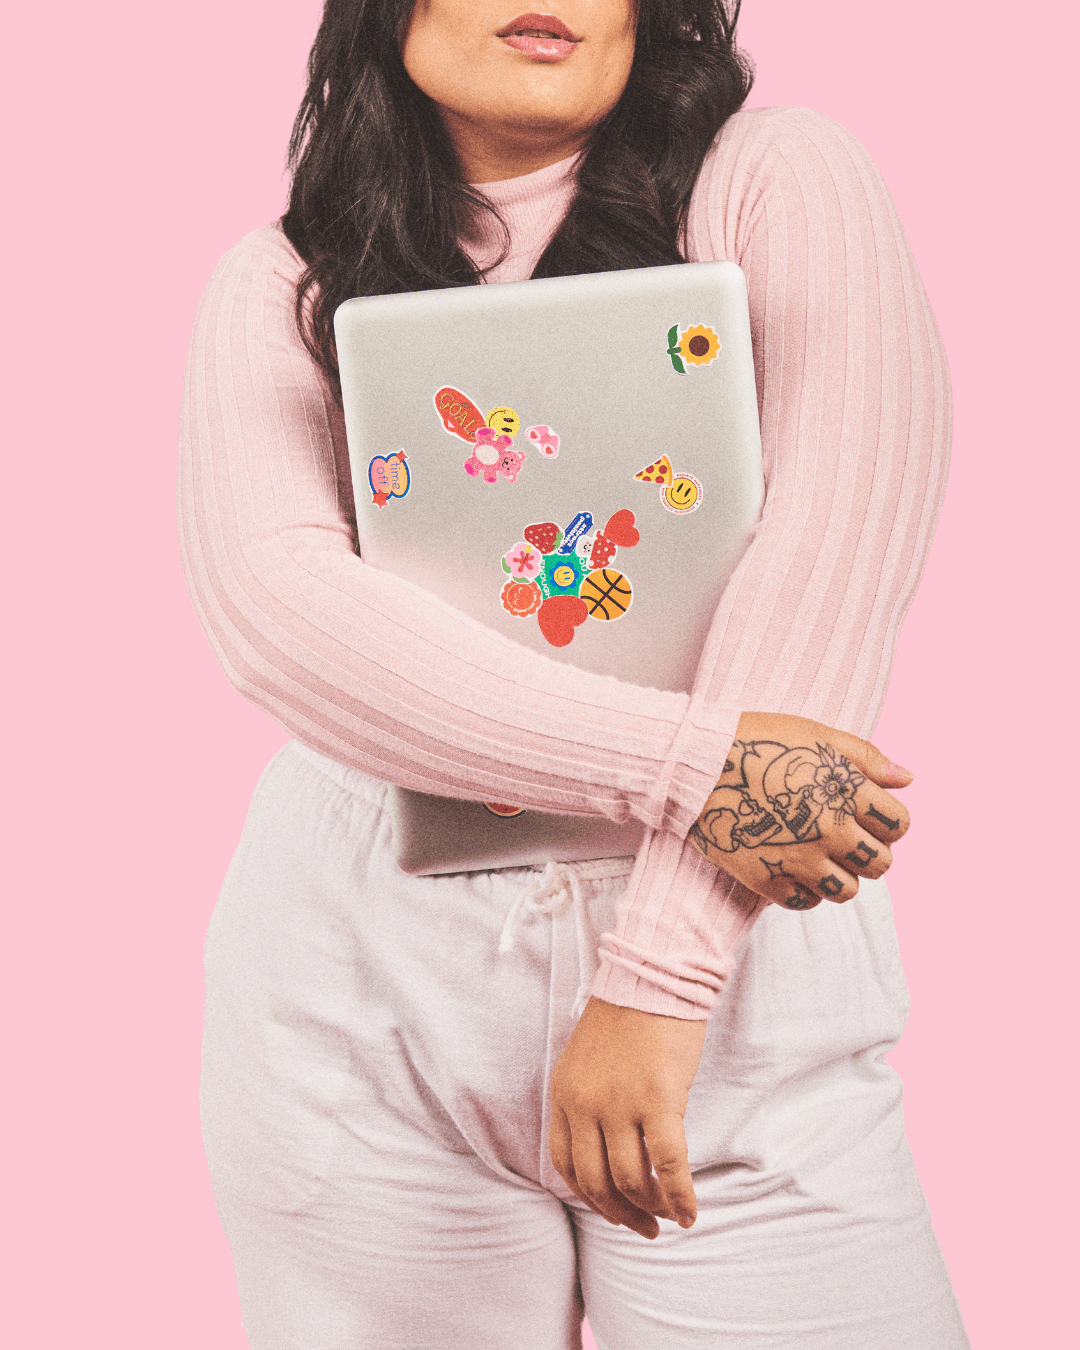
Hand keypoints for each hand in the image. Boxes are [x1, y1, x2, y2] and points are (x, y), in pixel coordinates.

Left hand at [549, 997, 704, 1238]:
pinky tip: (691, 1211)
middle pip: (595, 1181)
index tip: (613, 1210)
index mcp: (565, 1093)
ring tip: (670, 1218)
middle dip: (621, 1214)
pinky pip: (668, 1164)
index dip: (590, 1197)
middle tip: (645, 1228)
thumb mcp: (588, 1059)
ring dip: (652, 1209)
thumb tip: (608, 1148)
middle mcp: (586, 1103)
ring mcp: (620, 1103)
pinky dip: (680, 1195)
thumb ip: (589, 1101)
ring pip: (631, 1180)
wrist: (654, 975)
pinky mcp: (658, 1100)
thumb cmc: (629, 1014)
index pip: (566, 1164)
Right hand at [689, 711, 912, 910]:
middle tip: (843, 838)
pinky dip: (804, 890)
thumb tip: (907, 779)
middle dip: (868, 851)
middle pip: (880, 864)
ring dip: (840, 875)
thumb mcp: (815, 735)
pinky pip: (806, 902)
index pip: (898, 825)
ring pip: (847, 891)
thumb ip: (866, 757)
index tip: (867, 816)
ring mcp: (800, 860)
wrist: (694, 765)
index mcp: (846, 791)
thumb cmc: (756, 742)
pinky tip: (791, 866)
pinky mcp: (769, 880)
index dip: (887, 821)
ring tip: (818, 856)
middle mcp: (830, 830)